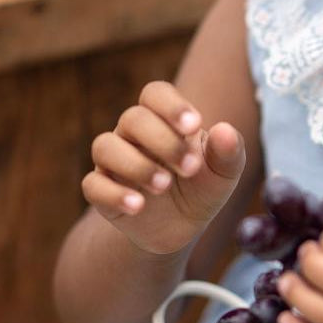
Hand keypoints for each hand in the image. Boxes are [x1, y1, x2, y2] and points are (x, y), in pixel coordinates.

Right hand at [82, 81, 246, 254]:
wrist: (181, 228)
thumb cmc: (202, 187)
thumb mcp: (224, 172)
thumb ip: (229, 151)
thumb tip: (225, 130)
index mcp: (163, 120)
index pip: (155, 94)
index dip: (171, 105)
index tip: (194, 125)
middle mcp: (133, 134)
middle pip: (133, 119)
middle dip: (163, 142)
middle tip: (191, 168)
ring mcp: (114, 162)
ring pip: (105, 147)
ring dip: (136, 165)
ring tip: (164, 186)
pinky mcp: (102, 191)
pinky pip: (92, 185)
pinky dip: (113, 194)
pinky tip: (137, 206)